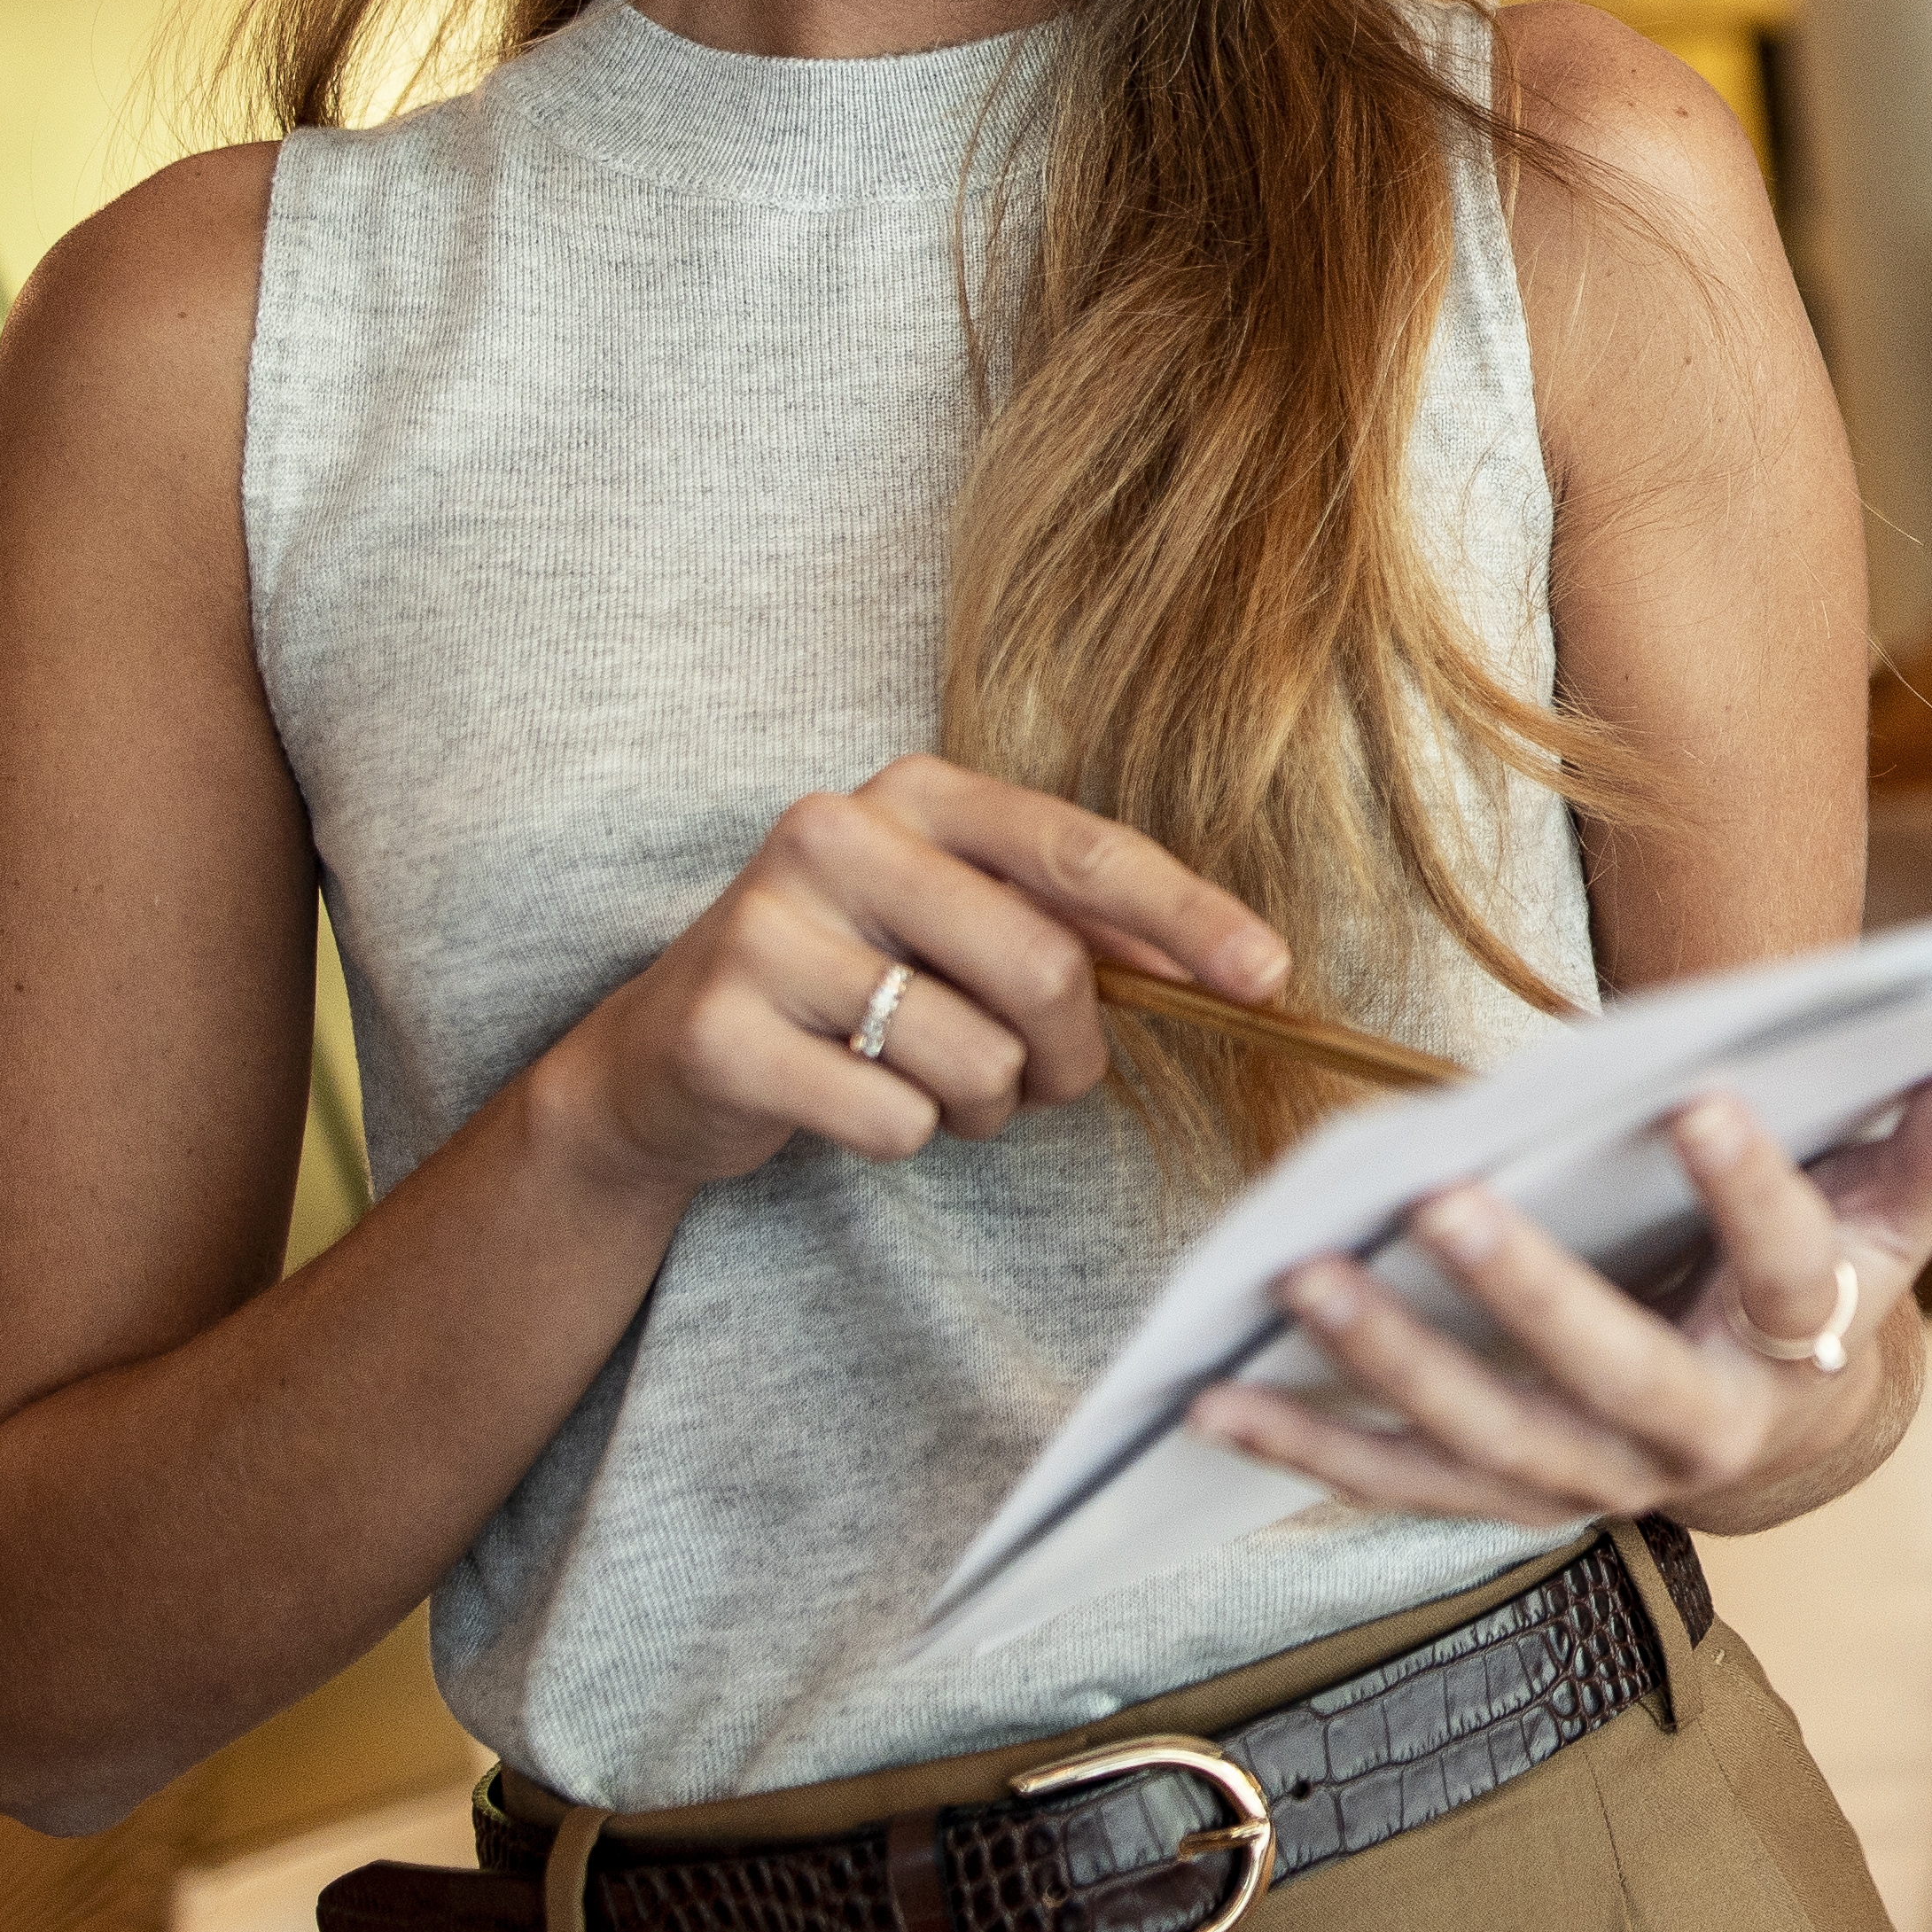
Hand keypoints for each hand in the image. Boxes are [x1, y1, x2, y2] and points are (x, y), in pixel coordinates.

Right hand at [518, 755, 1293, 1202]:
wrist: (665, 1060)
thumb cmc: (848, 985)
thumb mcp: (955, 927)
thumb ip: (1073, 927)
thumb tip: (1221, 958)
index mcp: (915, 794)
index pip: (1080, 849)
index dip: (1186, 914)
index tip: (1267, 976)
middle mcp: (835, 834)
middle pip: (1042, 967)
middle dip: (1070, 1056)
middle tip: (1045, 1080)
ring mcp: (768, 928)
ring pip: (975, 1057)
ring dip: (981, 1105)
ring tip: (925, 1083)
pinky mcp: (722, 1028)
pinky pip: (891, 1118)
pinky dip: (901, 1137)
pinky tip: (849, 1103)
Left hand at [1188, 1056, 1931, 1527]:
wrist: (1793, 1439)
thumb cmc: (1835, 1281)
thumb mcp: (1896, 1211)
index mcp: (1803, 1345)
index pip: (1789, 1267)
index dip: (1751, 1189)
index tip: (1701, 1099)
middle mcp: (1702, 1432)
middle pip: (1614, 1374)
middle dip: (1526, 1294)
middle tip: (1442, 1202)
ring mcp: (1602, 1477)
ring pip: (1493, 1439)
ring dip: (1389, 1367)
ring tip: (1302, 1281)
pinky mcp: (1519, 1498)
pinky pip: (1407, 1486)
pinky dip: (1311, 1450)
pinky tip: (1219, 1403)